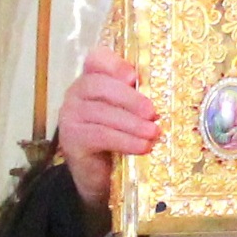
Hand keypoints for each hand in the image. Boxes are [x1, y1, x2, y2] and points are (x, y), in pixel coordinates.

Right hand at [58, 46, 160, 216]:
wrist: (98, 176)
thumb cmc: (117, 138)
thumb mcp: (128, 114)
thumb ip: (138, 100)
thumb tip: (166, 98)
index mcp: (92, 79)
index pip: (96, 59)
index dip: (114, 65)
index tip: (134, 77)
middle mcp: (76, 93)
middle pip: (99, 85)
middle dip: (130, 98)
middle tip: (153, 112)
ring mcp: (70, 116)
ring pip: (102, 113)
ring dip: (132, 123)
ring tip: (153, 133)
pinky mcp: (71, 139)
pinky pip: (100, 135)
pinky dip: (124, 140)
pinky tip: (142, 147)